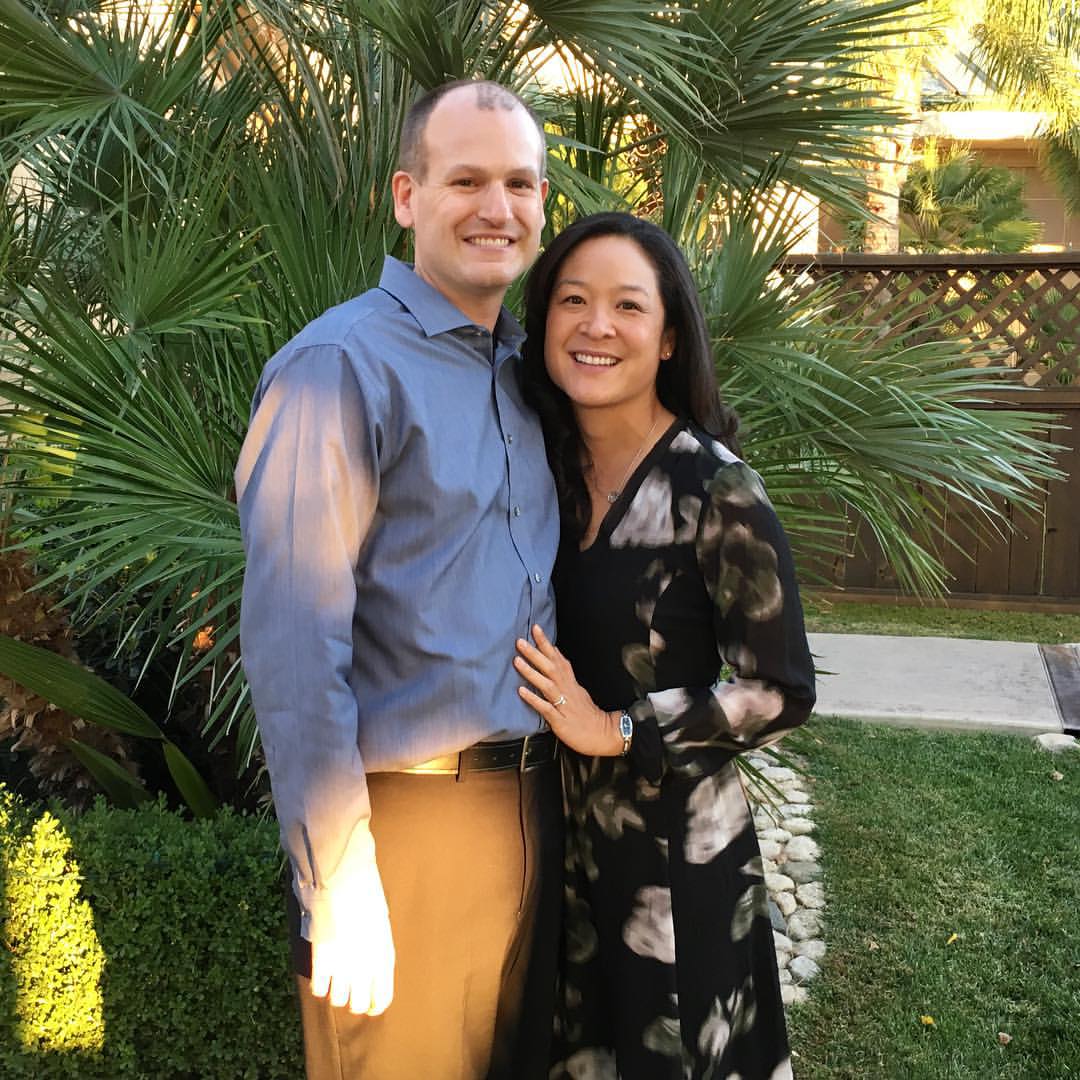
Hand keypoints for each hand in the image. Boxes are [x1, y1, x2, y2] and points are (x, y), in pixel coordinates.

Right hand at [309, 864, 394, 1015]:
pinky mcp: (322, 958)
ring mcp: (343, 963)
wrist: (342, 877)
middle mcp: (365, 965)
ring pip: (338, 1000)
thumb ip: (377, 945)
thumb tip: (371, 963)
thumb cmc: (364, 892)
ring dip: (336, 993)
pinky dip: (319, 985)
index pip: (382, 997)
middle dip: (354, 1001)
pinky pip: (318, 988)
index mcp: (384, 954)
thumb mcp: (380, 919)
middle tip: (350, 991)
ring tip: (335, 980)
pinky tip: (321, 975)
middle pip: (358, 1004)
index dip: (375, 1005)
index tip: (370, 1005)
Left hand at [514, 624, 623, 756]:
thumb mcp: (578, 690)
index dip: (547, 644)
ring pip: (547, 685)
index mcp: (571, 683)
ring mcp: (564, 705)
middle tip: (520, 641)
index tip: (536, 629)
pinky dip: (534, 699)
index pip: (558, 659)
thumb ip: (566, 675)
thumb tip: (555, 656)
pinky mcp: (560, 721)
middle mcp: (567, 690)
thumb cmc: (588, 715)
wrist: (604, 734)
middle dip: (535, 653)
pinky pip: (546, 708)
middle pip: (551, 668)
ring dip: (531, 672)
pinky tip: (521, 692)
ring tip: (517, 661)